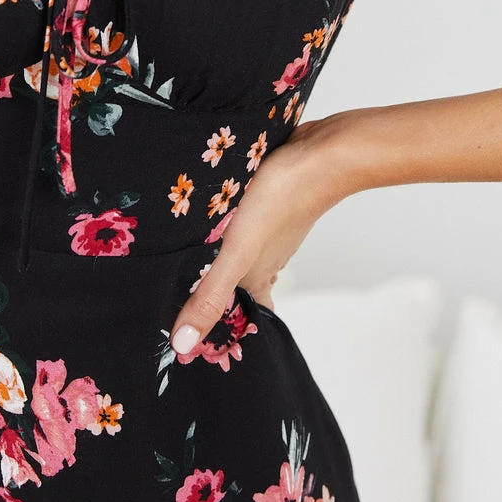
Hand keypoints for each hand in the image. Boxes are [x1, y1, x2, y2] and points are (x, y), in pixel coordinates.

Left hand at [168, 112, 350, 354]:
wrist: (319, 156)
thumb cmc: (280, 202)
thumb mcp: (236, 254)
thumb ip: (209, 295)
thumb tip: (183, 345)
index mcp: (256, 278)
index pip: (242, 317)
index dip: (222, 331)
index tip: (198, 345)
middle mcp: (265, 260)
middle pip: (240, 288)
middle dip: (216, 298)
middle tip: (182, 306)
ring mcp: (270, 232)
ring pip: (243, 257)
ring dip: (221, 264)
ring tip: (190, 265)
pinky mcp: (268, 205)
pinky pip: (247, 228)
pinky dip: (230, 233)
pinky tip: (215, 220)